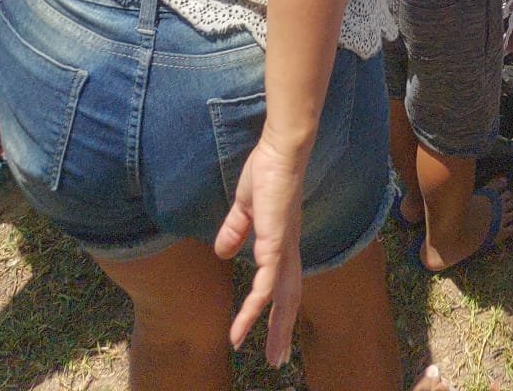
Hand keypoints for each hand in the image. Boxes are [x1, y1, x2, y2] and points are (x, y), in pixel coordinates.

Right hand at [215, 132, 306, 366]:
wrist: (279, 151)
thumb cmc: (267, 172)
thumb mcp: (246, 208)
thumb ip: (236, 229)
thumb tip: (223, 252)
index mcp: (282, 245)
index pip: (284, 287)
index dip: (278, 314)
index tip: (272, 337)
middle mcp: (288, 251)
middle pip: (289, 300)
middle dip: (283, 331)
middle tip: (279, 360)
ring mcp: (284, 247)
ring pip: (282, 297)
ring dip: (274, 327)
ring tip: (269, 354)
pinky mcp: (277, 240)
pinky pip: (268, 279)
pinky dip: (259, 302)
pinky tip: (249, 318)